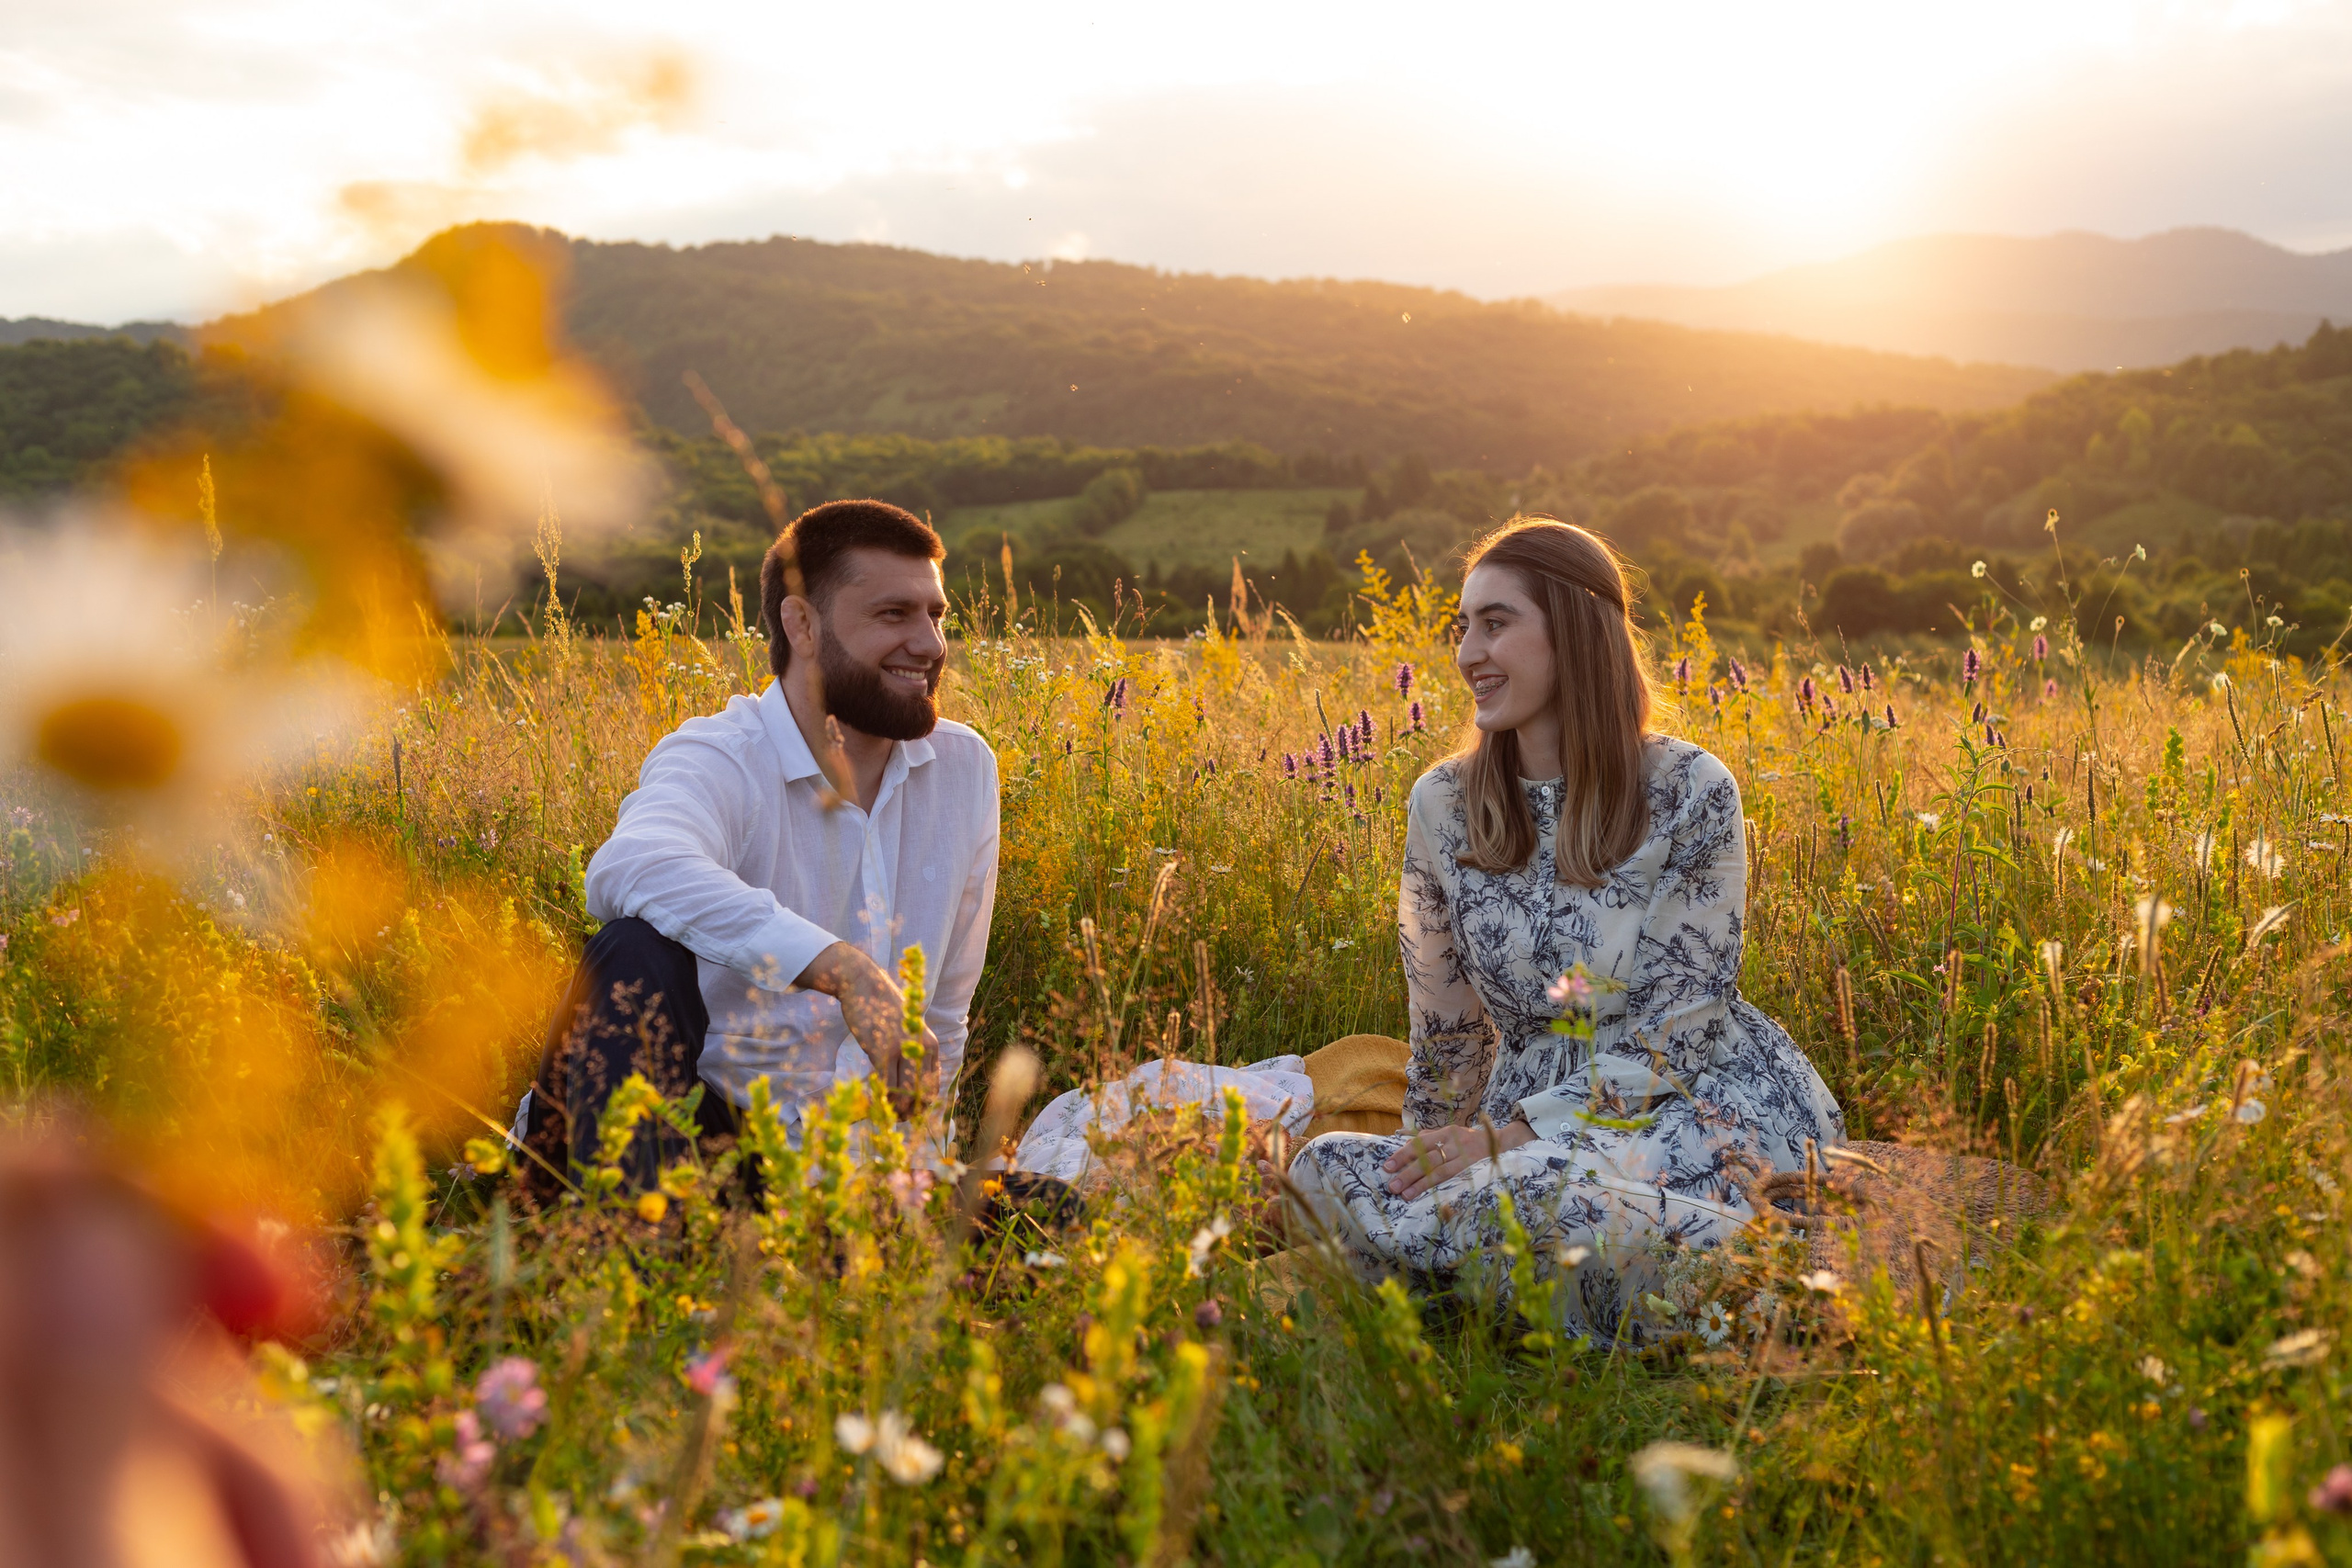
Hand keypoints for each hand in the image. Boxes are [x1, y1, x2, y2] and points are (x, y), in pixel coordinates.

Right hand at [797, 942, 940, 1109]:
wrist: (866, 986)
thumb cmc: (884, 1009)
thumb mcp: (908, 1031)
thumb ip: (913, 1053)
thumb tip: (909, 1083)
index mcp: (930, 1046)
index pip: (932, 1086)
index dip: (922, 1106)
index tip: (910, 1113)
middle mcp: (921, 1049)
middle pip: (919, 1094)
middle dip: (908, 1112)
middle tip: (896, 1118)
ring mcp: (902, 1051)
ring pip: (902, 1093)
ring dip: (893, 1109)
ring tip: (885, 1112)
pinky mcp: (882, 1051)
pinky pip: (884, 1084)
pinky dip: (880, 1097)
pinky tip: (874, 1100)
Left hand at [1381, 1119, 1534, 1200]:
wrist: (1503, 1143)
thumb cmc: (1470, 1141)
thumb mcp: (1450, 1133)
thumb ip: (1429, 1136)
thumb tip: (1402, 1138)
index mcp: (1446, 1132)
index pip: (1420, 1143)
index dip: (1402, 1155)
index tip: (1387, 1166)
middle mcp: (1455, 1142)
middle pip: (1427, 1158)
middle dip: (1408, 1172)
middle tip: (1392, 1185)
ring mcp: (1466, 1155)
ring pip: (1439, 1170)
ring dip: (1420, 1183)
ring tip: (1404, 1194)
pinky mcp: (1474, 1168)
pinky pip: (1454, 1178)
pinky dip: (1439, 1187)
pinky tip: (1428, 1196)